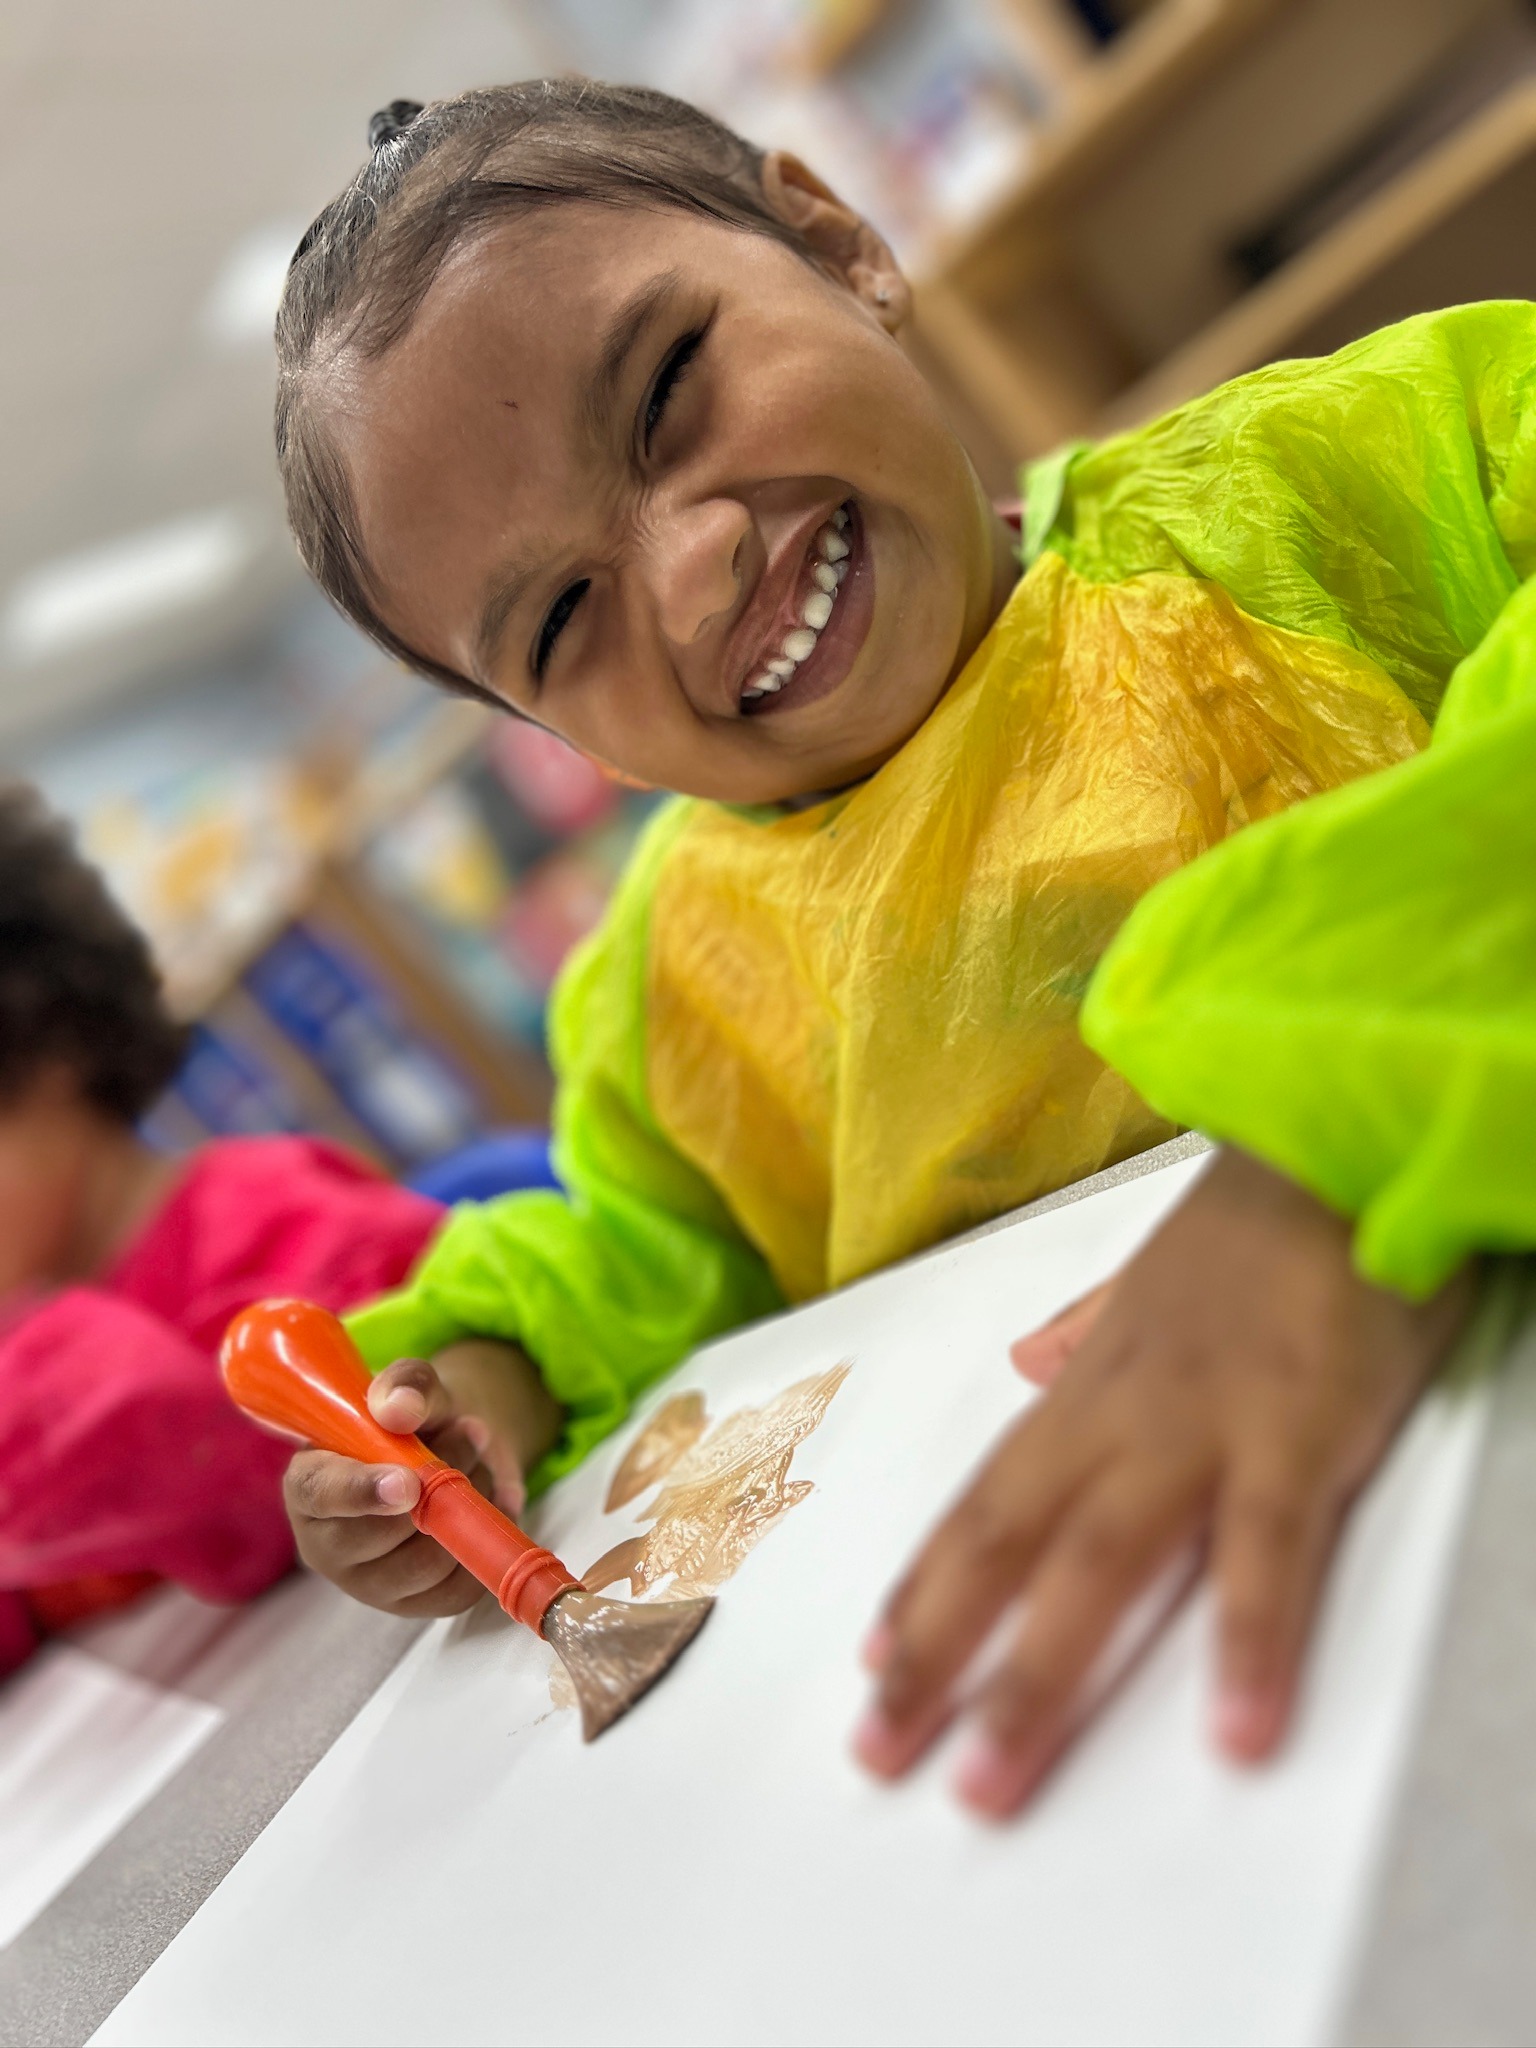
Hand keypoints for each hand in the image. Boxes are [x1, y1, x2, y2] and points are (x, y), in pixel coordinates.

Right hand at [283, 1356, 523, 1617]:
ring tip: (475, 1466)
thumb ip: (406, 1385)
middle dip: (438, 1483)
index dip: (361, 1492)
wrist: (452, 1452)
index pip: (319, 1495)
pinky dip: (483, 1544)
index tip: (408, 1484)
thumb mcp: (414, 1387)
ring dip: (466, 1507)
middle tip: (471, 1433)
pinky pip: (455, 1592)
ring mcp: (366, 1582)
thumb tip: (399, 1410)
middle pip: (378, 1537)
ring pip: (425, 1563)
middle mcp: (326, 1543)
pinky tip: (487, 1505)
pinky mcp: (410, 1605)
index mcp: (309, 1483)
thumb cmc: (415, 1420)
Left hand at [855, 1148, 1474, 1817]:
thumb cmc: (1258, 1228)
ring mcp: (1199, 1423)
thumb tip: (1027, 1364)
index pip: (984, 1501)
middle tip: (877, 1753)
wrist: (1341, 1143)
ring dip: (1037, 1678)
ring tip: (988, 1780)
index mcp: (1089, 1384)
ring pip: (1095, 1562)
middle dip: (935, 1656)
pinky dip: (1247, 1640)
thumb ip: (1083, 1331)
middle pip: (1005, 1545)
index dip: (923, 1585)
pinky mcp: (1295, 1430)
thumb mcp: (1151, 1279)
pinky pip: (1264, 1551)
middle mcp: (1118, 1411)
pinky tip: (1235, 1728)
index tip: (872, 1666)